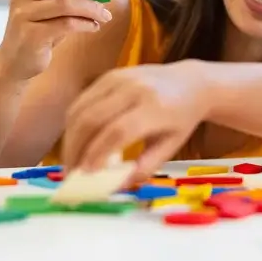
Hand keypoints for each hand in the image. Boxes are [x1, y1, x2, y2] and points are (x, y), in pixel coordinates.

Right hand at [0, 0, 116, 79]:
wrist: (16, 61)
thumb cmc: (40, 28)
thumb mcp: (53, 6)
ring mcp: (24, 14)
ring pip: (65, 2)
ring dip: (92, 7)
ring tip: (106, 15)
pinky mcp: (31, 35)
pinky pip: (66, 24)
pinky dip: (85, 24)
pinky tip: (94, 26)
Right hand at [61, 61, 213, 179]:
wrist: (191, 83)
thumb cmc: (181, 119)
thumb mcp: (172, 146)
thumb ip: (146, 166)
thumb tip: (117, 185)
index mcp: (156, 107)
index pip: (119, 131)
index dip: (98, 153)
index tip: (86, 174)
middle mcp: (135, 88)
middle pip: (93, 118)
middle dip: (76, 148)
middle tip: (71, 172)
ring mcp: (119, 78)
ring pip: (80, 108)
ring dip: (70, 137)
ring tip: (71, 160)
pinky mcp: (108, 75)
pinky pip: (82, 100)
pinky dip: (74, 123)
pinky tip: (77, 141)